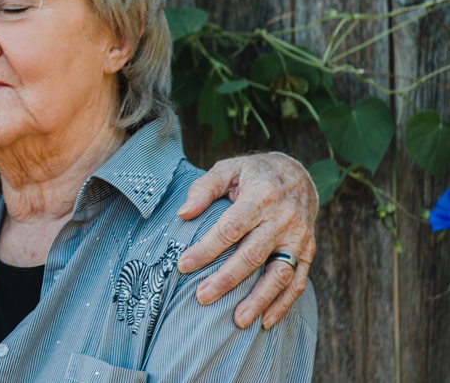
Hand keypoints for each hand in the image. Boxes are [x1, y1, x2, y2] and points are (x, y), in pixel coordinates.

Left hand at [177, 152, 317, 328]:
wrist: (299, 174)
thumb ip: (204, 188)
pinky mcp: (308, 252)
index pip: (230, 228)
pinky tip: (265, 321)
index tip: (183, 265)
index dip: (206, 249)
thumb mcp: (228, 169)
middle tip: (202, 297)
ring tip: (238, 321)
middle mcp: (282, 219)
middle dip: (226, 279)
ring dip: (258, 300)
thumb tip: (183, 214)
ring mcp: (298, 238)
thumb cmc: (255, 174)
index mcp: (260, 196)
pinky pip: (297, 282)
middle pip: (252, 255)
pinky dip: (282, 304)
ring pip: (279, 274)